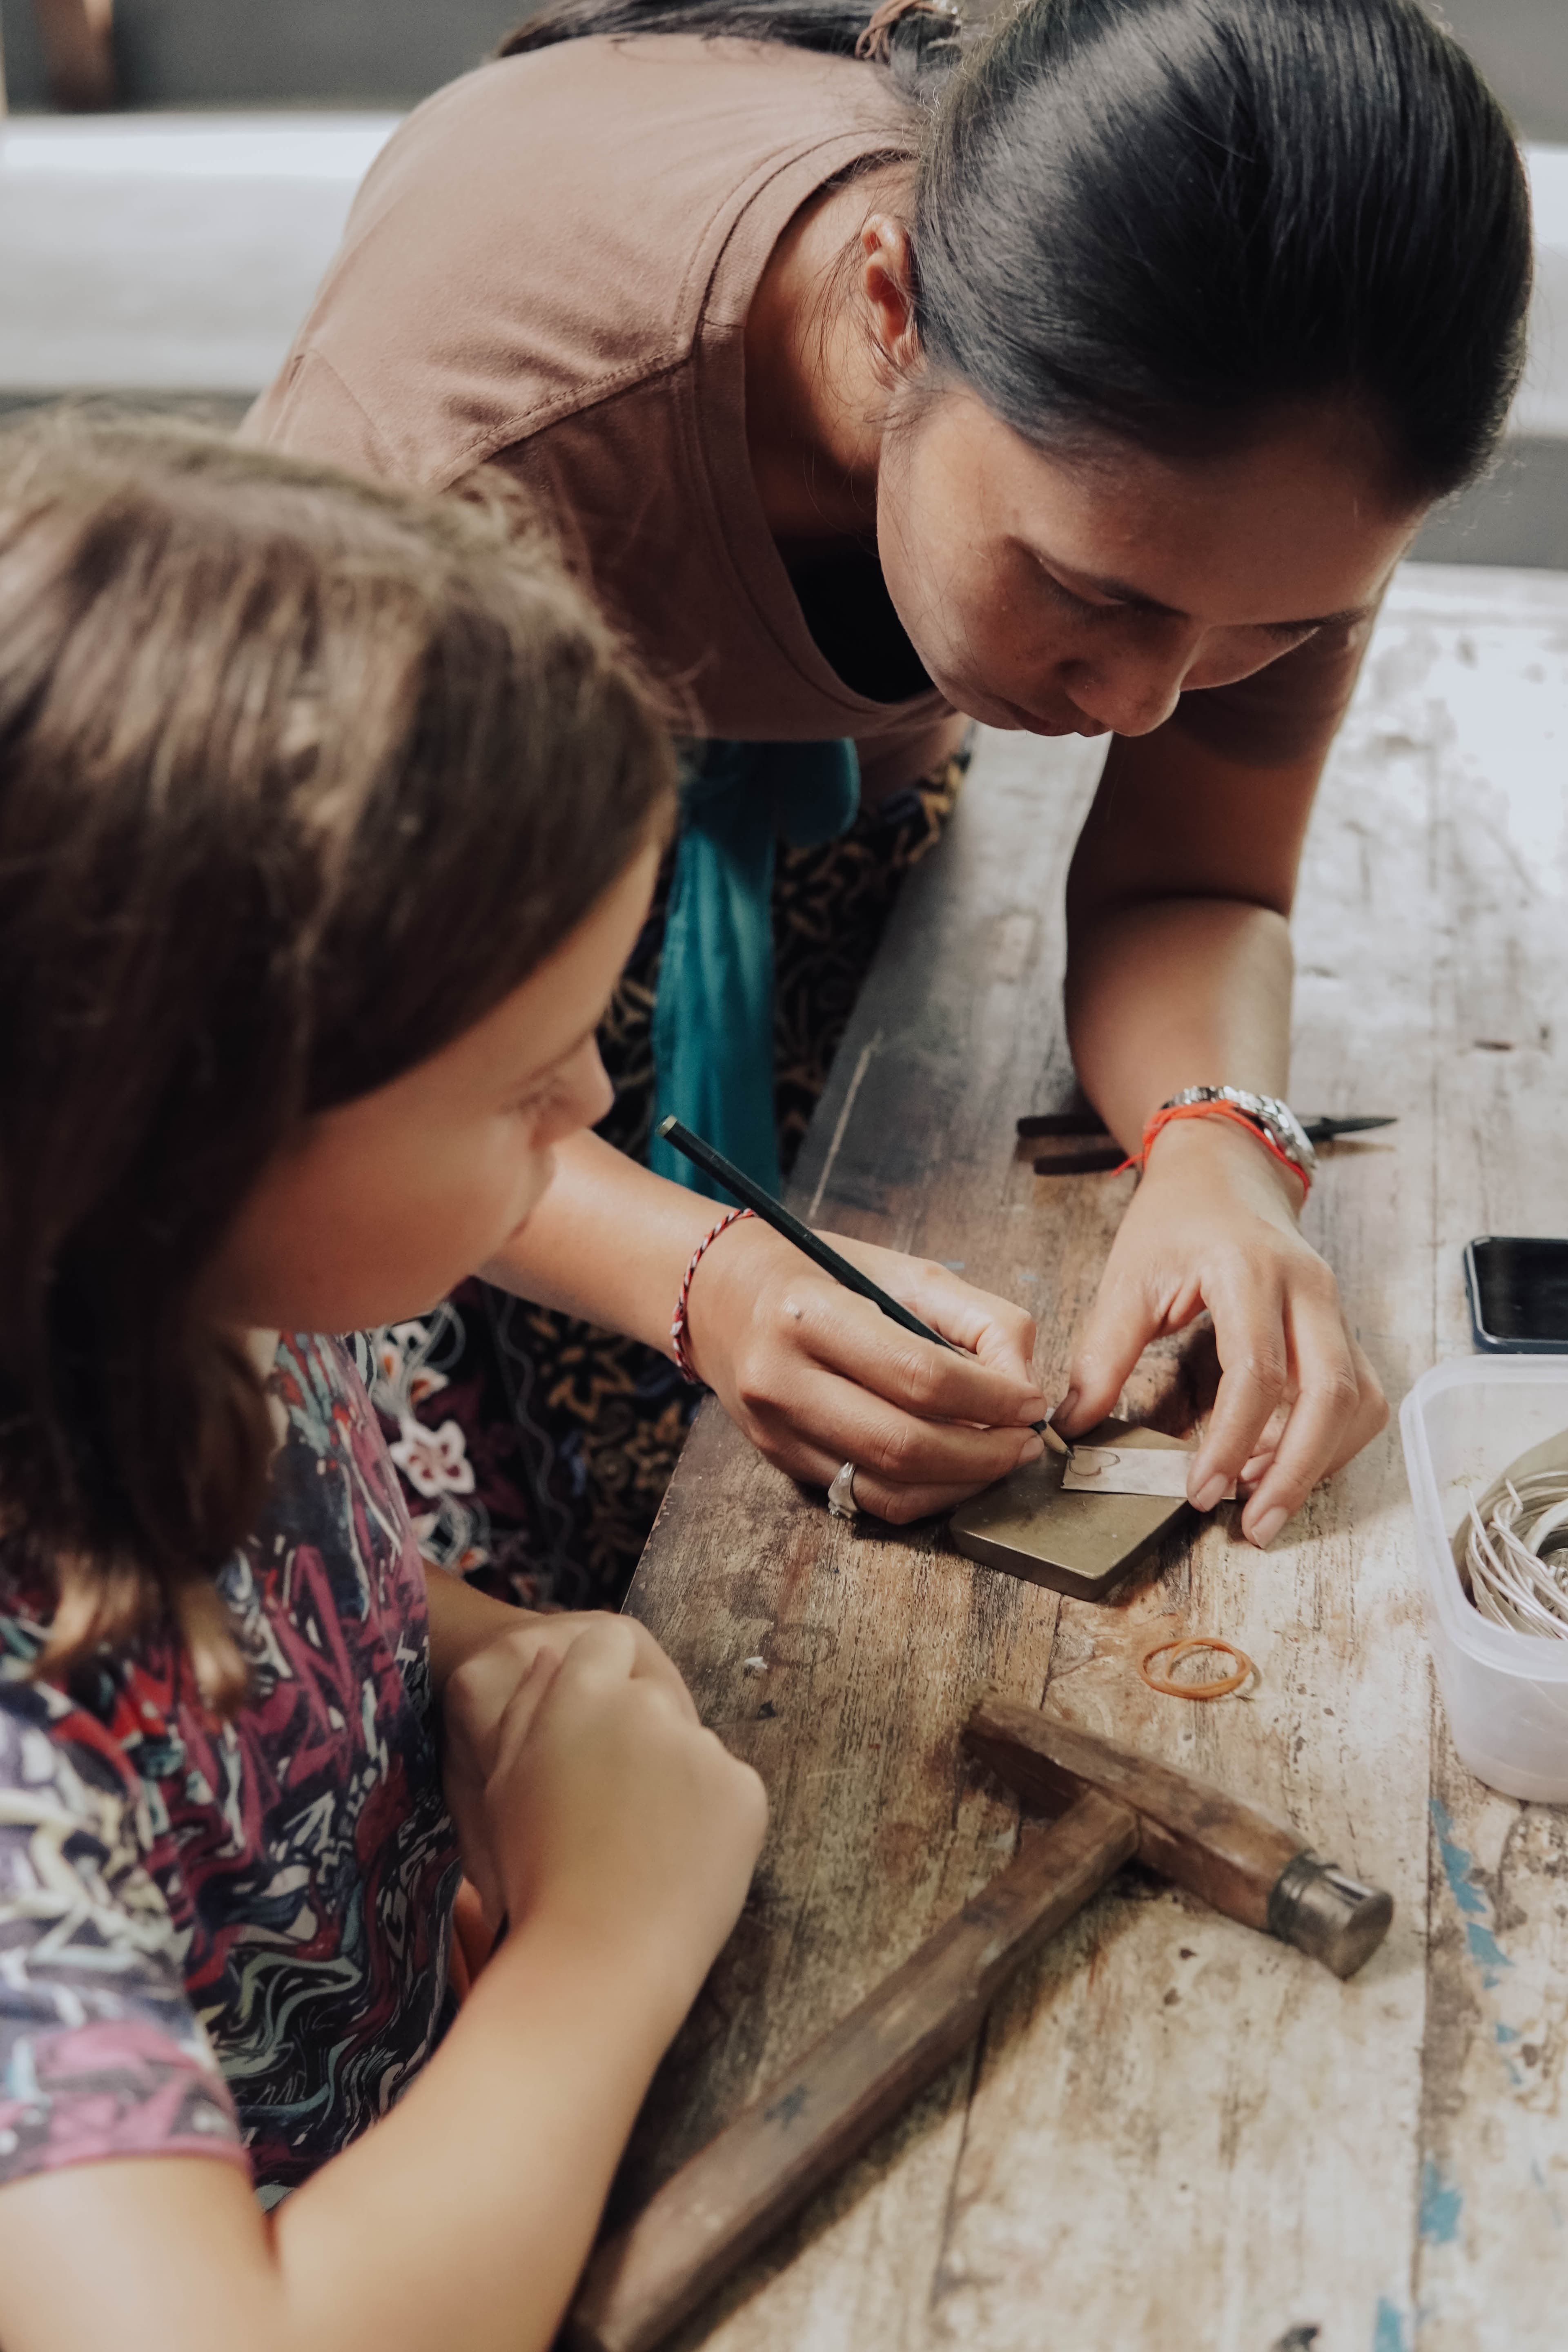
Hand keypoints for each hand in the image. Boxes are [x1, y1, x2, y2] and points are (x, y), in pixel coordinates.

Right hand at [473, 1620, 766, 2025]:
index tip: (595, 1728)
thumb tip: (554, 1659)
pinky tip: (677, 1866)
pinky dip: (710, 1820)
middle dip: (637, 1738)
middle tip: (612, 1810)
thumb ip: (530, 1706)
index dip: (603, 1679)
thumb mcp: (502, 1784)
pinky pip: (726, 1791)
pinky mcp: (746, 1789)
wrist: (596, 1959)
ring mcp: (702, 1746)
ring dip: (674, 1782)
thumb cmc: (535, 1874)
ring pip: (689, 1749)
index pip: (608, 1643)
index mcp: (581, 1693)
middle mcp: (646, 1704)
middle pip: (651, 1699)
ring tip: (641, 1850)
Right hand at [683, 1220, 1047, 1521]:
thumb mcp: (903, 1271)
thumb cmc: (820, 1275)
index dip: (991, 1397)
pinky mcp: (780, 1462)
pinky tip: (955, 1472)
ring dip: (961, 1485)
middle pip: (904, 1444)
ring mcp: (775, 1431)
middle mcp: (782, 1380)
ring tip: (1001, 1460)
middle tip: (1028, 1443)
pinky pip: (866, 1500)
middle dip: (986, 1453)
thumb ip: (977, 1320)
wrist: (719, 1296)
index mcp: (809, 1315)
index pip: (919, 1375)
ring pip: (887, 1489)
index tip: (1033, 1402)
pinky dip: (925, 1494)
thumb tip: (1024, 1384)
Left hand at [1055, 1116, 1386, 1545]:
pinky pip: (1358, 1395)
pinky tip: (1282, 1464)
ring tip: (1265, 1502)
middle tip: (1253, 1526)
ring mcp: (1335, 1308)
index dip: (1232, 1440)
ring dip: (1320, 1460)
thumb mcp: (1126, 1276)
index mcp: (1249, 1270)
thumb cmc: (1175, 1220)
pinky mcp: (1341, 1329)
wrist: (1224, 1170)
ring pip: (1357, 1399)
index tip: (1200, 1490)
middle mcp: (1308, 1289)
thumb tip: (1074, 1427)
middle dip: (1297, 1470)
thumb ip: (1102, 1353)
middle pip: (1329, 1392)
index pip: (1257, 1370)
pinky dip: (1330, 1440)